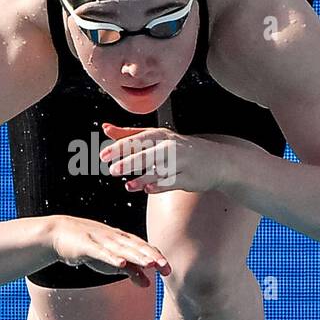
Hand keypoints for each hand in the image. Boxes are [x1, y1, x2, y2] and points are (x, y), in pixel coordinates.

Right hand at [49, 214, 171, 286]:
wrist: (59, 233)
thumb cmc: (89, 247)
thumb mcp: (111, 261)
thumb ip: (130, 271)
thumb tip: (148, 284)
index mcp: (122, 240)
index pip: (143, 248)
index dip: (156, 257)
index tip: (168, 270)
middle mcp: (114, 238)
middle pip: (136, 247)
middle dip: (152, 257)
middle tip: (166, 268)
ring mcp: (101, 240)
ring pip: (122, 249)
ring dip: (136, 256)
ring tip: (150, 264)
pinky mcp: (86, 245)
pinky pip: (101, 252)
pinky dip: (111, 257)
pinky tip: (121, 263)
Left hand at [99, 123, 229, 194]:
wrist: (216, 160)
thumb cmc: (179, 148)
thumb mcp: (156, 137)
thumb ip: (129, 134)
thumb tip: (105, 129)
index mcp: (160, 135)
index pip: (138, 139)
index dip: (120, 147)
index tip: (104, 154)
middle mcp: (171, 146)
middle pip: (149, 153)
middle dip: (130, 161)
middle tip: (113, 169)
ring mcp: (181, 162)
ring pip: (159, 170)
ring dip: (143, 178)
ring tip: (128, 186)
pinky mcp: (189, 178)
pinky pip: (172, 183)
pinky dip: (159, 186)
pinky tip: (147, 190)